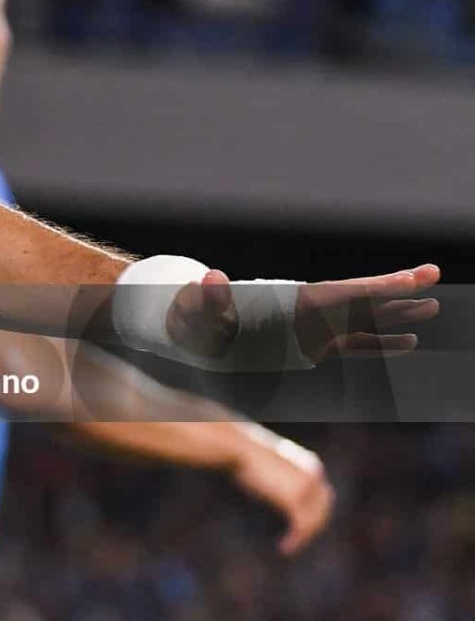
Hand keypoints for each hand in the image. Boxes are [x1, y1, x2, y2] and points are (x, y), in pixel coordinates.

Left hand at [167, 265, 439, 364]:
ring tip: (432, 309)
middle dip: (398, 293)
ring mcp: (311, 328)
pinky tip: (405, 343)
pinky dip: (378, 343)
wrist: (186, 329)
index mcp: (290, 301)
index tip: (412, 276)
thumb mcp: (194, 309)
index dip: (379, 285)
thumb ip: (206, 298)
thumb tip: (210, 277)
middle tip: (435, 281)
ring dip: (396, 316)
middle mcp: (307, 312)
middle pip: (362, 301)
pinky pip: (352, 344)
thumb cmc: (190, 318)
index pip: (344, 292)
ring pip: (363, 321)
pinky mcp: (309, 344)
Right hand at [228, 425, 331, 555]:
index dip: (317, 513)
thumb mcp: (270, 465)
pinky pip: (301, 525)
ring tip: (289, 547)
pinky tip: (285, 547)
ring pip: (314, 521)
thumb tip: (275, 491)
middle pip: (323, 509)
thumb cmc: (244, 454)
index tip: (304, 526)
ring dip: (304, 537)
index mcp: (312, 466)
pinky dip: (296, 539)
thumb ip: (281, 478)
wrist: (239, 449)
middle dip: (314, 526)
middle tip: (298, 540)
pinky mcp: (295, 499)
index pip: (323, 495)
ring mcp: (307, 488)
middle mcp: (315, 476)